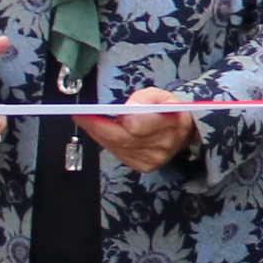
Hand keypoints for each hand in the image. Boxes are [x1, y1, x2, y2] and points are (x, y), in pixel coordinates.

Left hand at [85, 86, 200, 170]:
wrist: (183, 134)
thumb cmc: (169, 111)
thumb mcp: (161, 95)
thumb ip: (145, 98)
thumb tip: (129, 107)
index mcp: (173, 123)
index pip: (138, 126)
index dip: (116, 119)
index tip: (98, 111)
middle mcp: (164, 145)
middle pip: (122, 138)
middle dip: (97, 127)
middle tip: (79, 116)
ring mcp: (154, 159)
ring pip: (118, 147)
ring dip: (98, 134)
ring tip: (85, 121)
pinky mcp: (145, 167)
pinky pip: (119, 154)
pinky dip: (107, 143)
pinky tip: (99, 133)